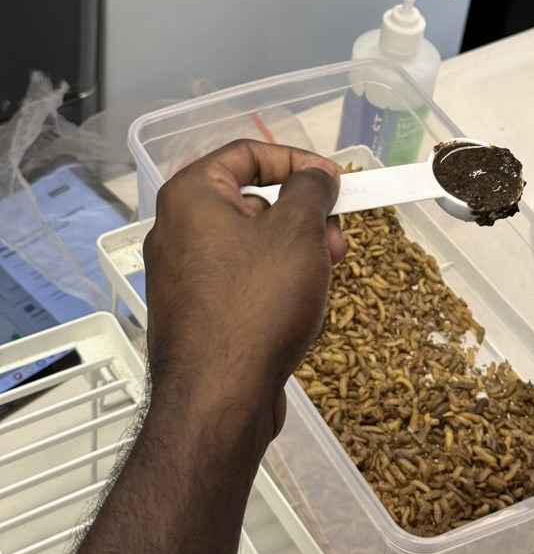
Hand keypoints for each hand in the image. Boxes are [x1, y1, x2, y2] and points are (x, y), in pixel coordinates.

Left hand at [142, 139, 345, 439]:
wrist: (218, 399)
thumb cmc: (257, 304)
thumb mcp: (298, 231)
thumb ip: (311, 189)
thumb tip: (315, 176)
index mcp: (191, 196)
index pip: (247, 154)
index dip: (298, 161)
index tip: (335, 183)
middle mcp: (178, 230)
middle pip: (253, 201)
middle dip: (304, 217)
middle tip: (335, 242)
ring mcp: (184, 275)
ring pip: (253, 245)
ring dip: (296, 254)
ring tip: (321, 281)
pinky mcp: (196, 313)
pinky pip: (243, 281)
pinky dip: (276, 285)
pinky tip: (298, 311)